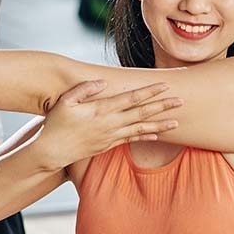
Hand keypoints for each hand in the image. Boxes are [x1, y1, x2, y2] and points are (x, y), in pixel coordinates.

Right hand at [32, 80, 181, 170]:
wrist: (51, 151)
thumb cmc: (56, 123)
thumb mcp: (65, 101)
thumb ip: (84, 89)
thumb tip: (102, 82)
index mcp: (102, 109)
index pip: (131, 98)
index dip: (149, 92)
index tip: (165, 86)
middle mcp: (110, 123)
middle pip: (142, 113)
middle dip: (163, 106)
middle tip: (181, 101)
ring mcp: (110, 136)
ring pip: (141, 128)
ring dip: (160, 124)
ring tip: (177, 122)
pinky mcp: (108, 145)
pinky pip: (131, 139)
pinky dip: (145, 135)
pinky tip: (157, 134)